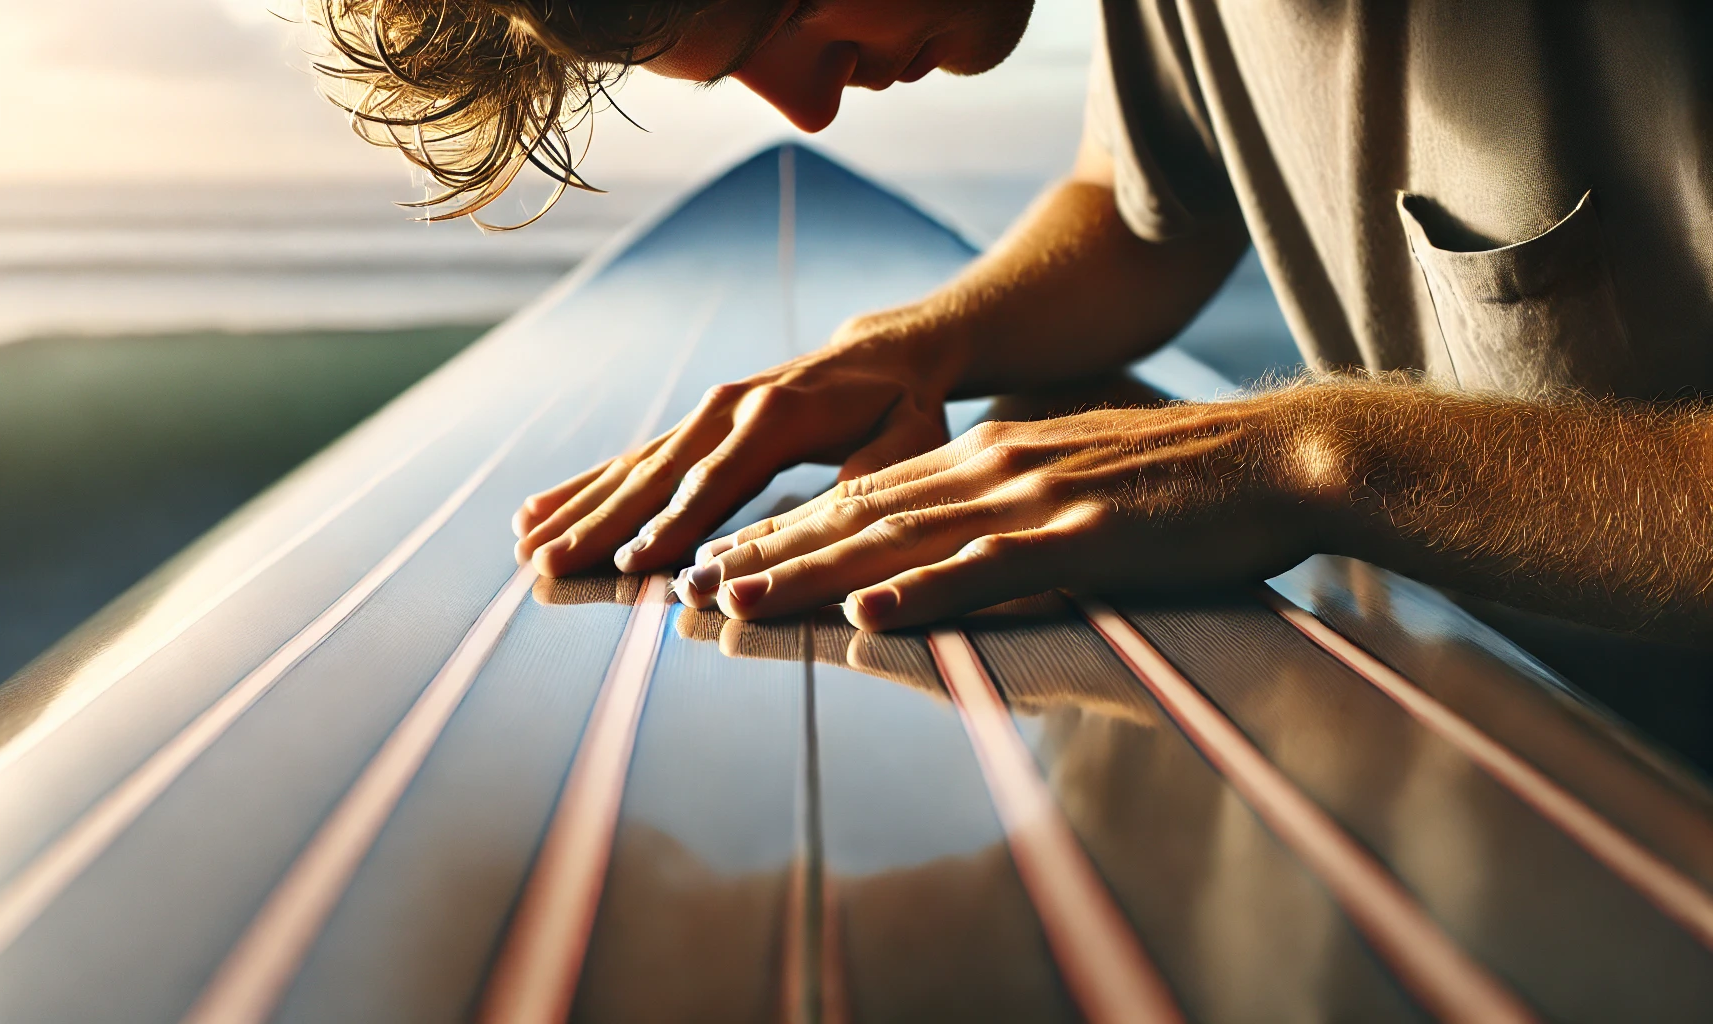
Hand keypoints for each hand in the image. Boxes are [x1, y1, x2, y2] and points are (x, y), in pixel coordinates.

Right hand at [514, 310, 961, 576]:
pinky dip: (582, 486)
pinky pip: (631, 460)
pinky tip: (535, 511)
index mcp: (780, 415)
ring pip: (632, 468)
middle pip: (656, 476)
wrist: (884, 353)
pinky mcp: (693, 427)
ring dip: (577, 508)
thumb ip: (872, 482)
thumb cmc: (904, 409)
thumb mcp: (909, 443)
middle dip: (600, 525)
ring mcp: (705, 414)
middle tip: (547, 566)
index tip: (630, 565)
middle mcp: (730, 407)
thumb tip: (830, 533)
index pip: (718, 481)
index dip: (675, 525)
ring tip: (524, 545)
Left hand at [674, 394, 1336, 629]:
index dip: (787, 529)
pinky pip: (986, 568)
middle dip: (766, 551)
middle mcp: (992, 468)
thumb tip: (960, 548)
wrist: (1283, 457)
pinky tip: (866, 616)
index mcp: (990, 458)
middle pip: (857, 516)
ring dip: (809, 574)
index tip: (721, 560)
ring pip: (898, 540)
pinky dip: (923, 592)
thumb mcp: (1076, 485)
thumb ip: (1010, 511)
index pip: (866, 497)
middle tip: (685, 586)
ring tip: (734, 602)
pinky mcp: (1082, 535)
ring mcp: (1033, 498)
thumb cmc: (1185, 485)